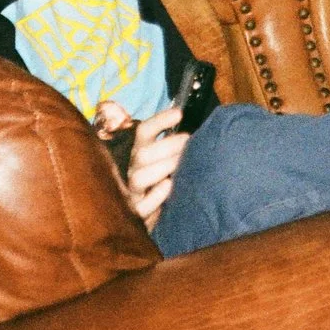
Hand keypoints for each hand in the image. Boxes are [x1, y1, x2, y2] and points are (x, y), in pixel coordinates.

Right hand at [94, 99, 189, 229]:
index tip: (179, 114)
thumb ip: (180, 145)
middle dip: (166, 146)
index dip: (159, 121)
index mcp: (141, 153)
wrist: (161, 215)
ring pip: (139, 177)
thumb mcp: (173, 159)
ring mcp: (133, 192)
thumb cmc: (170, 180)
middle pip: (141, 154)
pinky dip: (155, 195)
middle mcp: (134, 170)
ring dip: (162, 168)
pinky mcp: (137, 214)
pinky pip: (141, 206)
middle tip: (188, 142)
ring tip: (180, 164)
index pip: (143, 132)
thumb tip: (195, 126)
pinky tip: (169, 186)